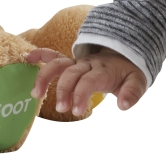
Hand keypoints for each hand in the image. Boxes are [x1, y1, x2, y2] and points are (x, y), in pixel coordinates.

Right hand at [25, 47, 146, 116]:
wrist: (126, 54)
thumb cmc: (128, 71)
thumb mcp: (138, 81)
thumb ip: (132, 93)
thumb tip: (123, 106)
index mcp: (103, 70)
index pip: (88, 80)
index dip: (80, 94)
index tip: (76, 111)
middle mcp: (87, 64)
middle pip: (71, 73)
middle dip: (63, 90)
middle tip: (62, 109)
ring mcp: (77, 62)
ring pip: (58, 64)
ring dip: (44, 76)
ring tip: (35, 94)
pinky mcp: (71, 62)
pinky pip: (54, 55)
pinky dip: (40, 55)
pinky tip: (27, 59)